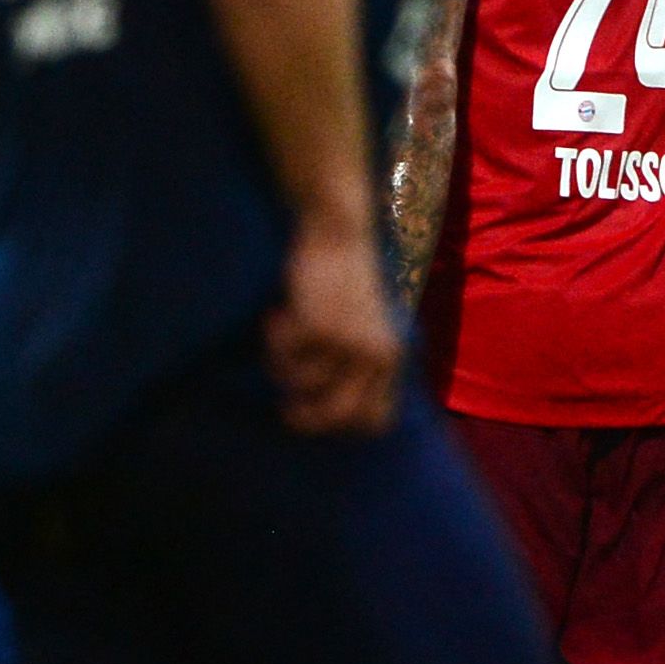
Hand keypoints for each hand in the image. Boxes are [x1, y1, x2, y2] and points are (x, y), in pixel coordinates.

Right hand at [263, 224, 401, 437]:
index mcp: (391, 358)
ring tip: (279, 341)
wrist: (339, 235)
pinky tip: (276, 316)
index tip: (319, 415)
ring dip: (281, 366)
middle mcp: (374, 355)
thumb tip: (327, 410)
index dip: (344, 428)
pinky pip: (284, 355)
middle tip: (285, 409)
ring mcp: (346, 342)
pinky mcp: (318, 326)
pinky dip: (273, 340)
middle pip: (339, 415)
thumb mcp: (366, 326)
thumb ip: (359, 364)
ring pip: (302, 384)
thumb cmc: (347, 280)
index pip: (376, 420)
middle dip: (306, 419)